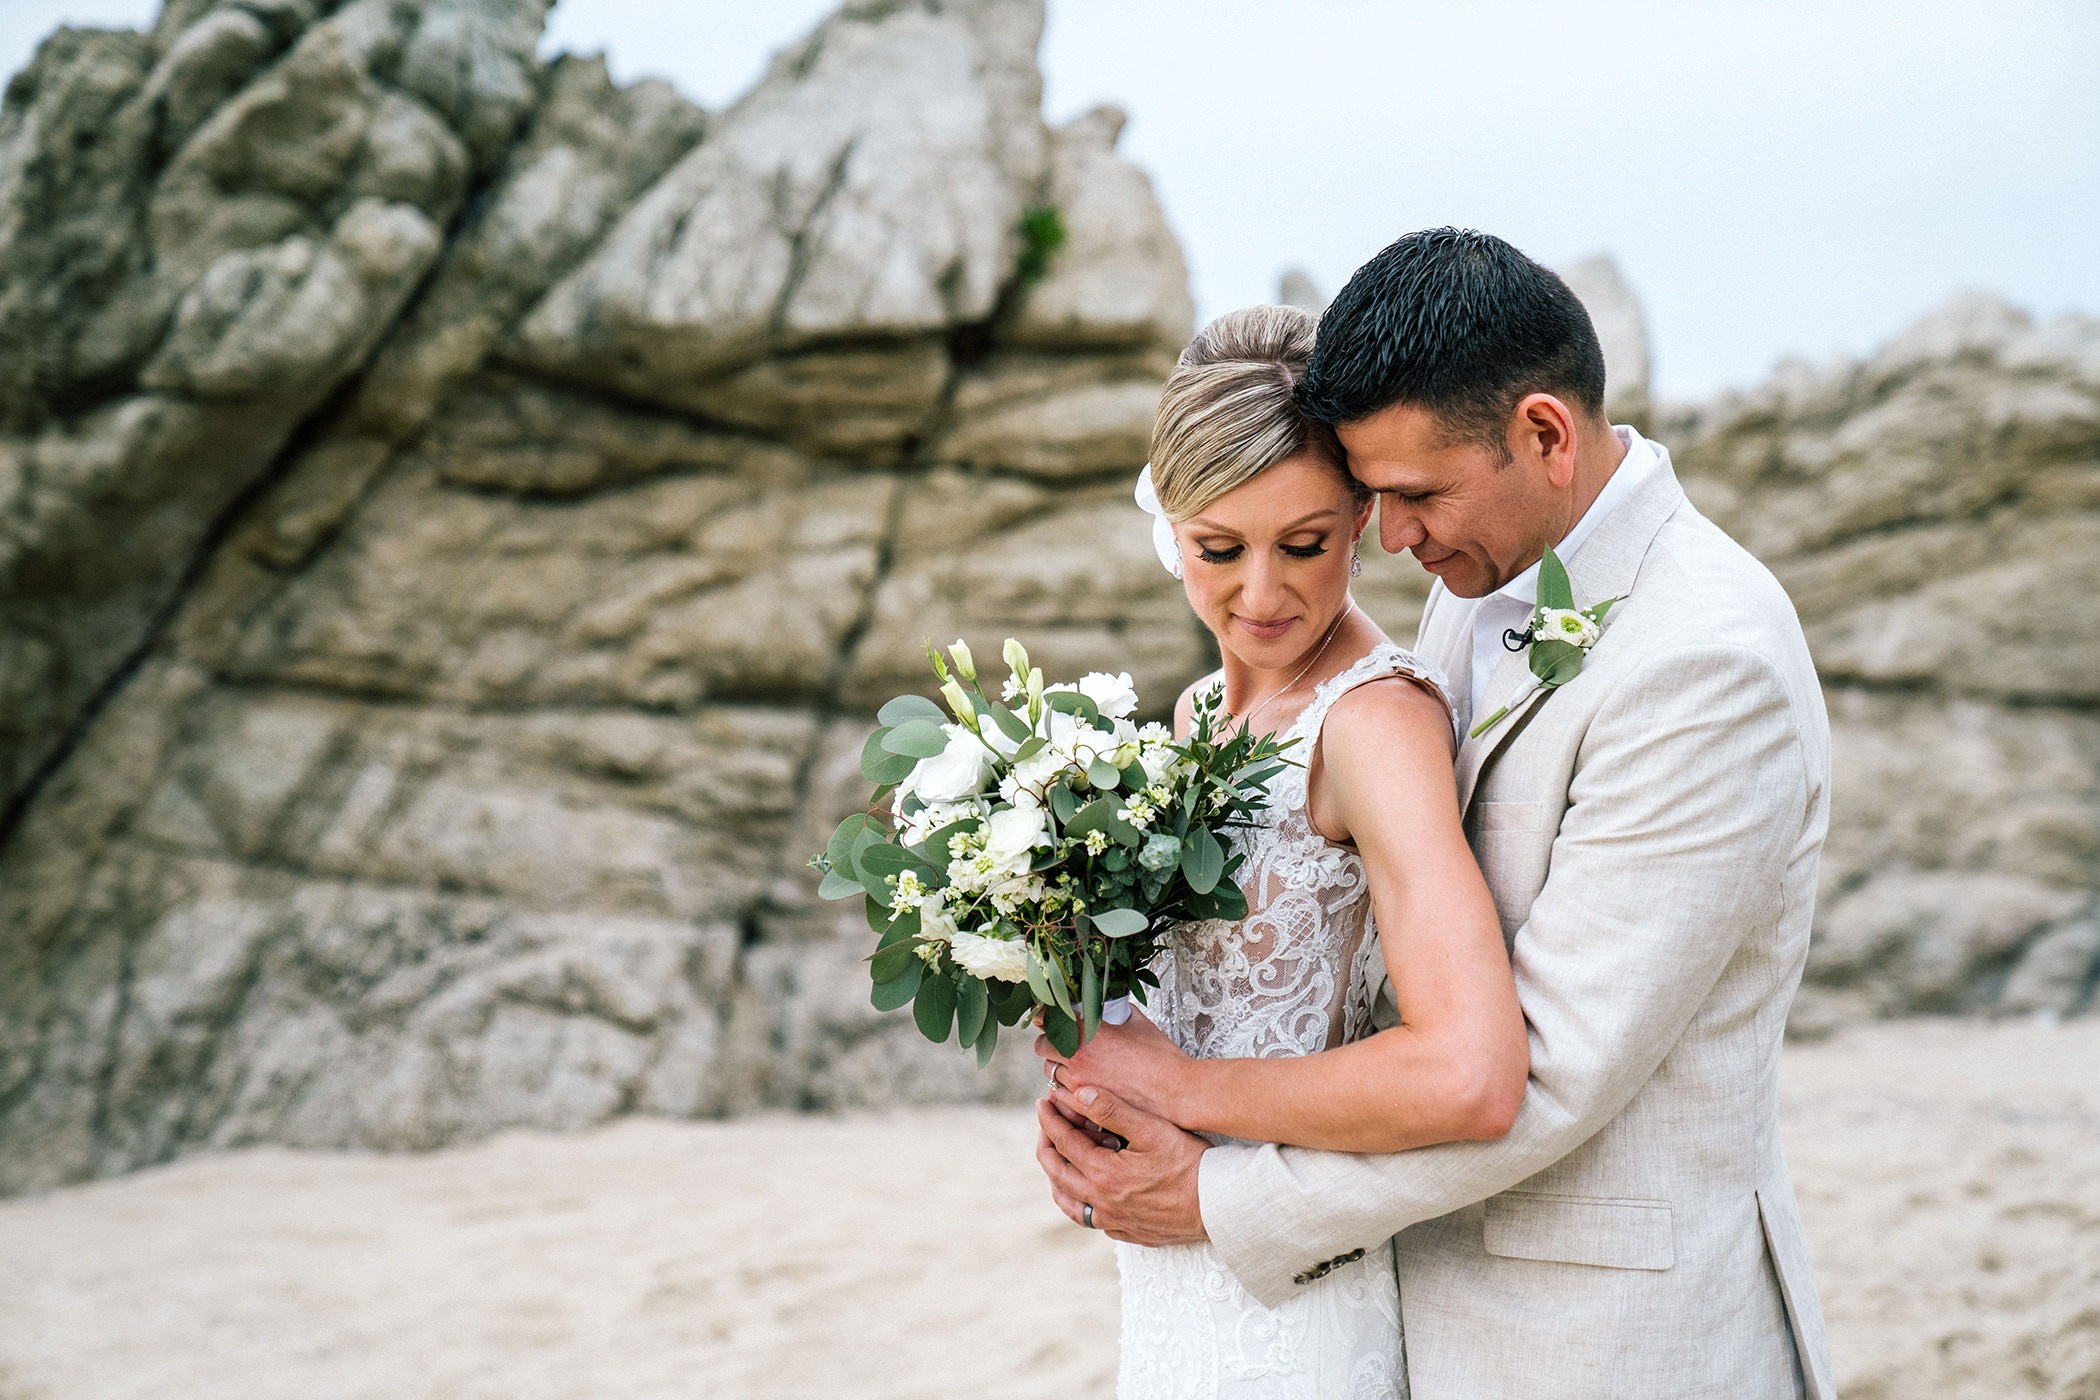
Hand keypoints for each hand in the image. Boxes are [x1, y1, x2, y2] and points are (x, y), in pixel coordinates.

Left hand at [1034, 1085, 1208, 1245]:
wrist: (1220, 1207)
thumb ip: (1113, 1110)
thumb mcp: (1152, 1129)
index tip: (1043, 1102)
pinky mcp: (1128, 1232)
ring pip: (1069, 1203)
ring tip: (1057, 1159)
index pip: (1063, 1142)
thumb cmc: (1191, 1164)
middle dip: (1046, 1145)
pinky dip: (1079, 1202)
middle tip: (1046, 1124)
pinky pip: (1091, 1220)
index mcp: (1103, 1174)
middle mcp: (1102, 1202)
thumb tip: (1079, 1094)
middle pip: (1057, 1173)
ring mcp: (1113, 1221)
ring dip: (1057, 1178)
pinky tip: (1087, 1192)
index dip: (1049, 1119)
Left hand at [1035, 1008, 1194, 1125]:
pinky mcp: (1085, 1105)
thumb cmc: (1161, 1059)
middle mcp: (1077, 1057)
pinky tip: (1079, 1086)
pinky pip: (1060, 1096)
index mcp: (1088, 1032)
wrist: (1176, 1092)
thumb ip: (1116, 1012)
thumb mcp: (1138, 1022)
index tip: (1048, 1017)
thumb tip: (1108, 1008)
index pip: (1047, 1019)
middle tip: (1061, 1042)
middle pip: (1042, 1047)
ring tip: (1075, 1066)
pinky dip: (1065, 1090)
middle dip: (1050, 1043)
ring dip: (1058, 1067)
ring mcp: (1079, 1083)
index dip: (1045, 1017)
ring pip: (1050, 1072)